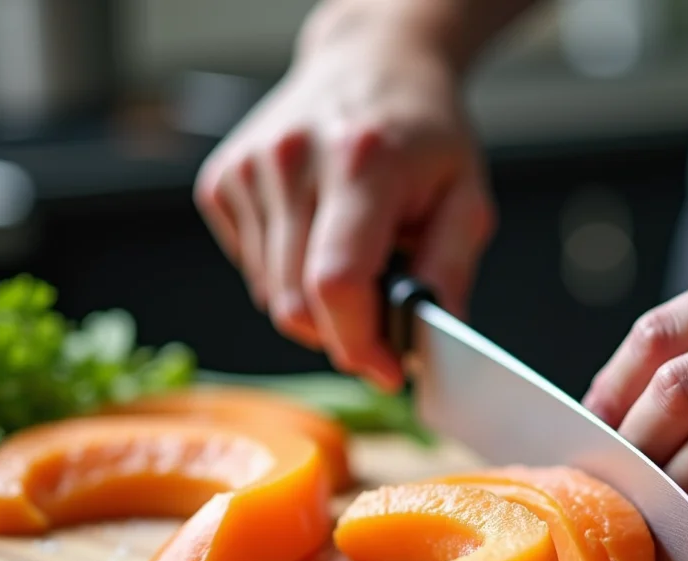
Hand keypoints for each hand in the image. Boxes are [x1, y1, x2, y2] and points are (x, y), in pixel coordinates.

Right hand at [193, 20, 494, 390]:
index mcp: (362, 162)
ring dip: (317, 307)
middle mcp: (293, 161)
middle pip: (296, 303)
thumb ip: (450, 274)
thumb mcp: (466, 200)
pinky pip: (253, 272)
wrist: (373, 63)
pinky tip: (318, 237)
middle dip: (343, 333)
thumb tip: (430, 344)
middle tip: (381, 321)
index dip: (359, 344)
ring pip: (271, 297)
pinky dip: (288, 277)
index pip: (337, 283)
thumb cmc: (423, 132)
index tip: (387, 371)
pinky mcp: (221, 182)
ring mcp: (248, 170)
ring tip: (356, 258)